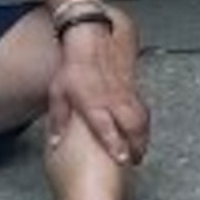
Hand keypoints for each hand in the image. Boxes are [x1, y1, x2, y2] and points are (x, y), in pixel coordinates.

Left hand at [45, 17, 150, 165]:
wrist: (91, 39)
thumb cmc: (74, 68)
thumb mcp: (58, 93)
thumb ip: (58, 120)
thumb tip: (55, 144)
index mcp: (93, 102)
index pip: (106, 127)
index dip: (115, 144)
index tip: (123, 160)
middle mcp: (112, 99)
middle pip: (131, 124)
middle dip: (137, 144)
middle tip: (136, 160)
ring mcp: (125, 92)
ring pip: (141, 116)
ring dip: (143, 135)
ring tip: (141, 150)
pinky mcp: (132, 87)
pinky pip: (142, 107)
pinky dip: (144, 122)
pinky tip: (142, 130)